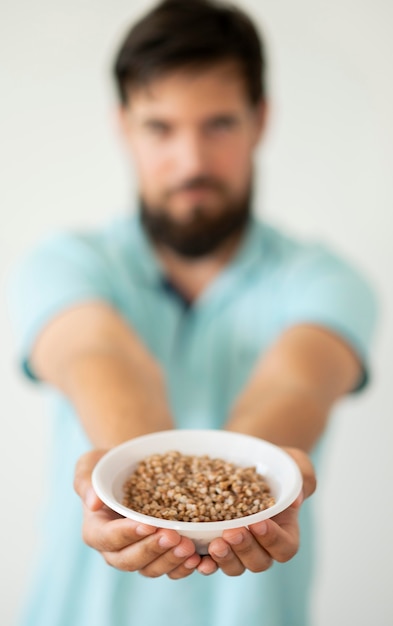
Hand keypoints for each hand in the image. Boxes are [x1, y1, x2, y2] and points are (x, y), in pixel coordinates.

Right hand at [73, 450, 200, 578]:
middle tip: (174, 536)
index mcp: (95, 530)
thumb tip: (92, 502)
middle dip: (152, 550)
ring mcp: (137, 554)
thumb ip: (85, 481)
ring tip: (189, 547)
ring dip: (170, 560)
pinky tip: (199, 559)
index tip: (147, 524)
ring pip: (151, 569)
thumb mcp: (89, 465)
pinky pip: (169, 569)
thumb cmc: (105, 465)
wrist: (128, 468)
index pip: (108, 539)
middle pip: (129, 560)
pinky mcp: (158, 554)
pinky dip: (184, 568)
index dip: (127, 534)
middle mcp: (114, 549)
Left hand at [199, 447, 315, 575]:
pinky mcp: (216, 543)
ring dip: (224, 559)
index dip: (272, 539)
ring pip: (235, 566)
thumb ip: (302, 478)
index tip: (258, 522)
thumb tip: (295, 498)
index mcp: (285, 532)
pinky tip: (193, 557)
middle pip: (258, 562)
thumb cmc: (278, 464)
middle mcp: (262, 546)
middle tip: (231, 532)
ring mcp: (238, 549)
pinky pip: (210, 562)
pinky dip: (203, 563)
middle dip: (244, 549)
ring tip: (213, 544)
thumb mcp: (295, 464)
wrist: (251, 461)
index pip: (284, 547)